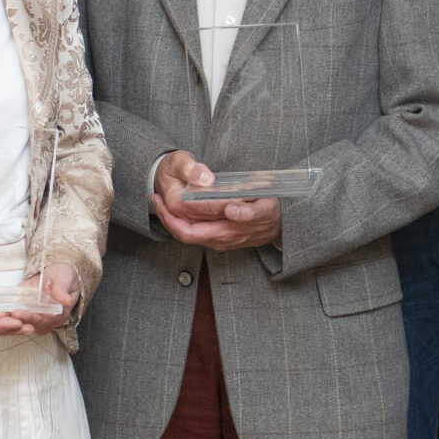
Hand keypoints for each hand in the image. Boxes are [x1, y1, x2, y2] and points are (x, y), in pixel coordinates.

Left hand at [12, 261, 82, 335]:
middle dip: (12, 320)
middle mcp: (44, 320)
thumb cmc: (63, 277)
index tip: (17, 313)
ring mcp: (32, 316)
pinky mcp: (23, 310)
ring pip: (17, 321)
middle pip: (26, 323)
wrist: (57, 274)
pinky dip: (2, 312)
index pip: (41, 320)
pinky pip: (12, 313)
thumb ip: (62, 290)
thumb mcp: (65, 279)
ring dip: (5, 318)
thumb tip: (65, 301)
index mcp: (57, 315)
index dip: (29, 317)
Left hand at [152, 151, 281, 249]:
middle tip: (154, 198)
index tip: (161, 199)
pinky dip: (183, 221)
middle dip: (166, 217)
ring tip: (161, 201)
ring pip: (188, 234)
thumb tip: (230, 210)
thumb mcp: (266, 207)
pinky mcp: (221, 239)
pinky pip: (196, 232)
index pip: (188, 230)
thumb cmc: (272, 210)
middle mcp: (219, 239)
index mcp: (226, 231)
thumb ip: (249, 211)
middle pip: (183, 234)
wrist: (284, 225)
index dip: (171, 217)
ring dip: (172, 219)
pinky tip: (178, 209)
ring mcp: (220, 241)